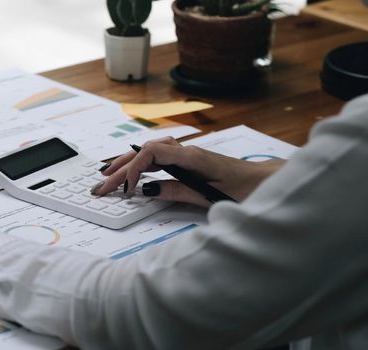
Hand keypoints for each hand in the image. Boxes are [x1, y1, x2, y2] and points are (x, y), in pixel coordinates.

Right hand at [93, 137, 284, 206]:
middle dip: (120, 169)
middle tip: (101, 187)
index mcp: (193, 157)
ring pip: (148, 154)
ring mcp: (186, 155)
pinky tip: (131, 172)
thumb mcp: (211, 195)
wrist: (267, 181)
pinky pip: (157, 158)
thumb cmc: (247, 188)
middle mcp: (187, 151)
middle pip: (145, 153)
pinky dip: (140, 165)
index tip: (128, 189)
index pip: (152, 152)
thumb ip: (178, 191)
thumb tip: (147, 190)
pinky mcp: (187, 162)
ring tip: (106, 176)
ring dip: (126, 164)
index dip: (134, 168)